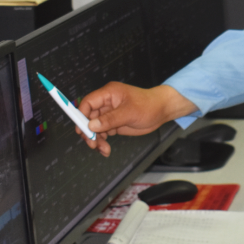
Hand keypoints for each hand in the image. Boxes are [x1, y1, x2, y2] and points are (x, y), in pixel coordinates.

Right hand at [77, 83, 197, 156]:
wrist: (161, 111)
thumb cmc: (149, 105)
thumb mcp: (129, 112)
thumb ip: (110, 119)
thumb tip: (92, 125)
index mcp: (108, 94)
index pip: (88, 103)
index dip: (81, 116)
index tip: (82, 129)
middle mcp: (106, 104)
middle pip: (88, 118)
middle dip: (88, 132)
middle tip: (92, 143)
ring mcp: (109, 115)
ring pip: (94, 128)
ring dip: (96, 139)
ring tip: (103, 149)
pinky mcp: (113, 124)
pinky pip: (102, 133)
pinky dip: (102, 142)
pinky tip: (105, 149)